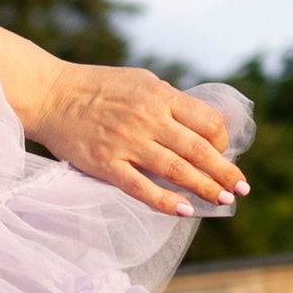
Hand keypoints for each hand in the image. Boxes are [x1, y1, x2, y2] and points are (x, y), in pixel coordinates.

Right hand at [26, 63, 247, 218]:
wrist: (50, 94)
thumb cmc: (96, 87)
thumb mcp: (140, 82)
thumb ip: (168, 102)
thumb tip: (198, 124)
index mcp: (159, 96)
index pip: (206, 122)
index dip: (222, 141)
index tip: (223, 153)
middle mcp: (147, 118)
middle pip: (198, 149)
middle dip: (224, 171)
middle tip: (242, 189)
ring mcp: (126, 143)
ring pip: (175, 170)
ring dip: (204, 188)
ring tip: (223, 200)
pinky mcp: (105, 163)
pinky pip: (141, 187)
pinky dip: (165, 201)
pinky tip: (184, 211)